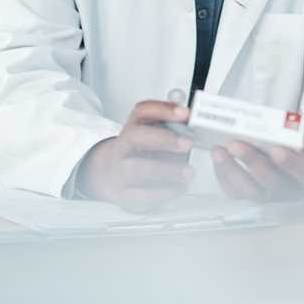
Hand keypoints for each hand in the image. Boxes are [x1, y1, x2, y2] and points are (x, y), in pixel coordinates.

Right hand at [76, 100, 194, 212]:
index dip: (164, 110)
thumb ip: (172, 128)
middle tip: (188, 143)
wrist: (109, 173)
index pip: (143, 111)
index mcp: (132, 127)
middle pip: (136, 136)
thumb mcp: (152, 135)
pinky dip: (162, 191)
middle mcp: (123, 146)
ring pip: (137, 168)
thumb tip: (195, 123)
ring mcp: (119, 170)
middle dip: (164, 138)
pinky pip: (140, 193)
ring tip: (189, 172)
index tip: (185, 113)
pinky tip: (179, 188)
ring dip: (166, 169)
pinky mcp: (123, 193)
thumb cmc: (139, 153)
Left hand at [212, 121, 303, 201]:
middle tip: (236, 145)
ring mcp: (276, 199)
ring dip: (232, 172)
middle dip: (253, 163)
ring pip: (252, 193)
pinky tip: (219, 160)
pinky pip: (238, 194)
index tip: (276, 150)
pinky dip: (225, 177)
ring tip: (219, 151)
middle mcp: (296, 193)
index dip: (291, 164)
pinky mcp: (258, 199)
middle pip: (274, 185)